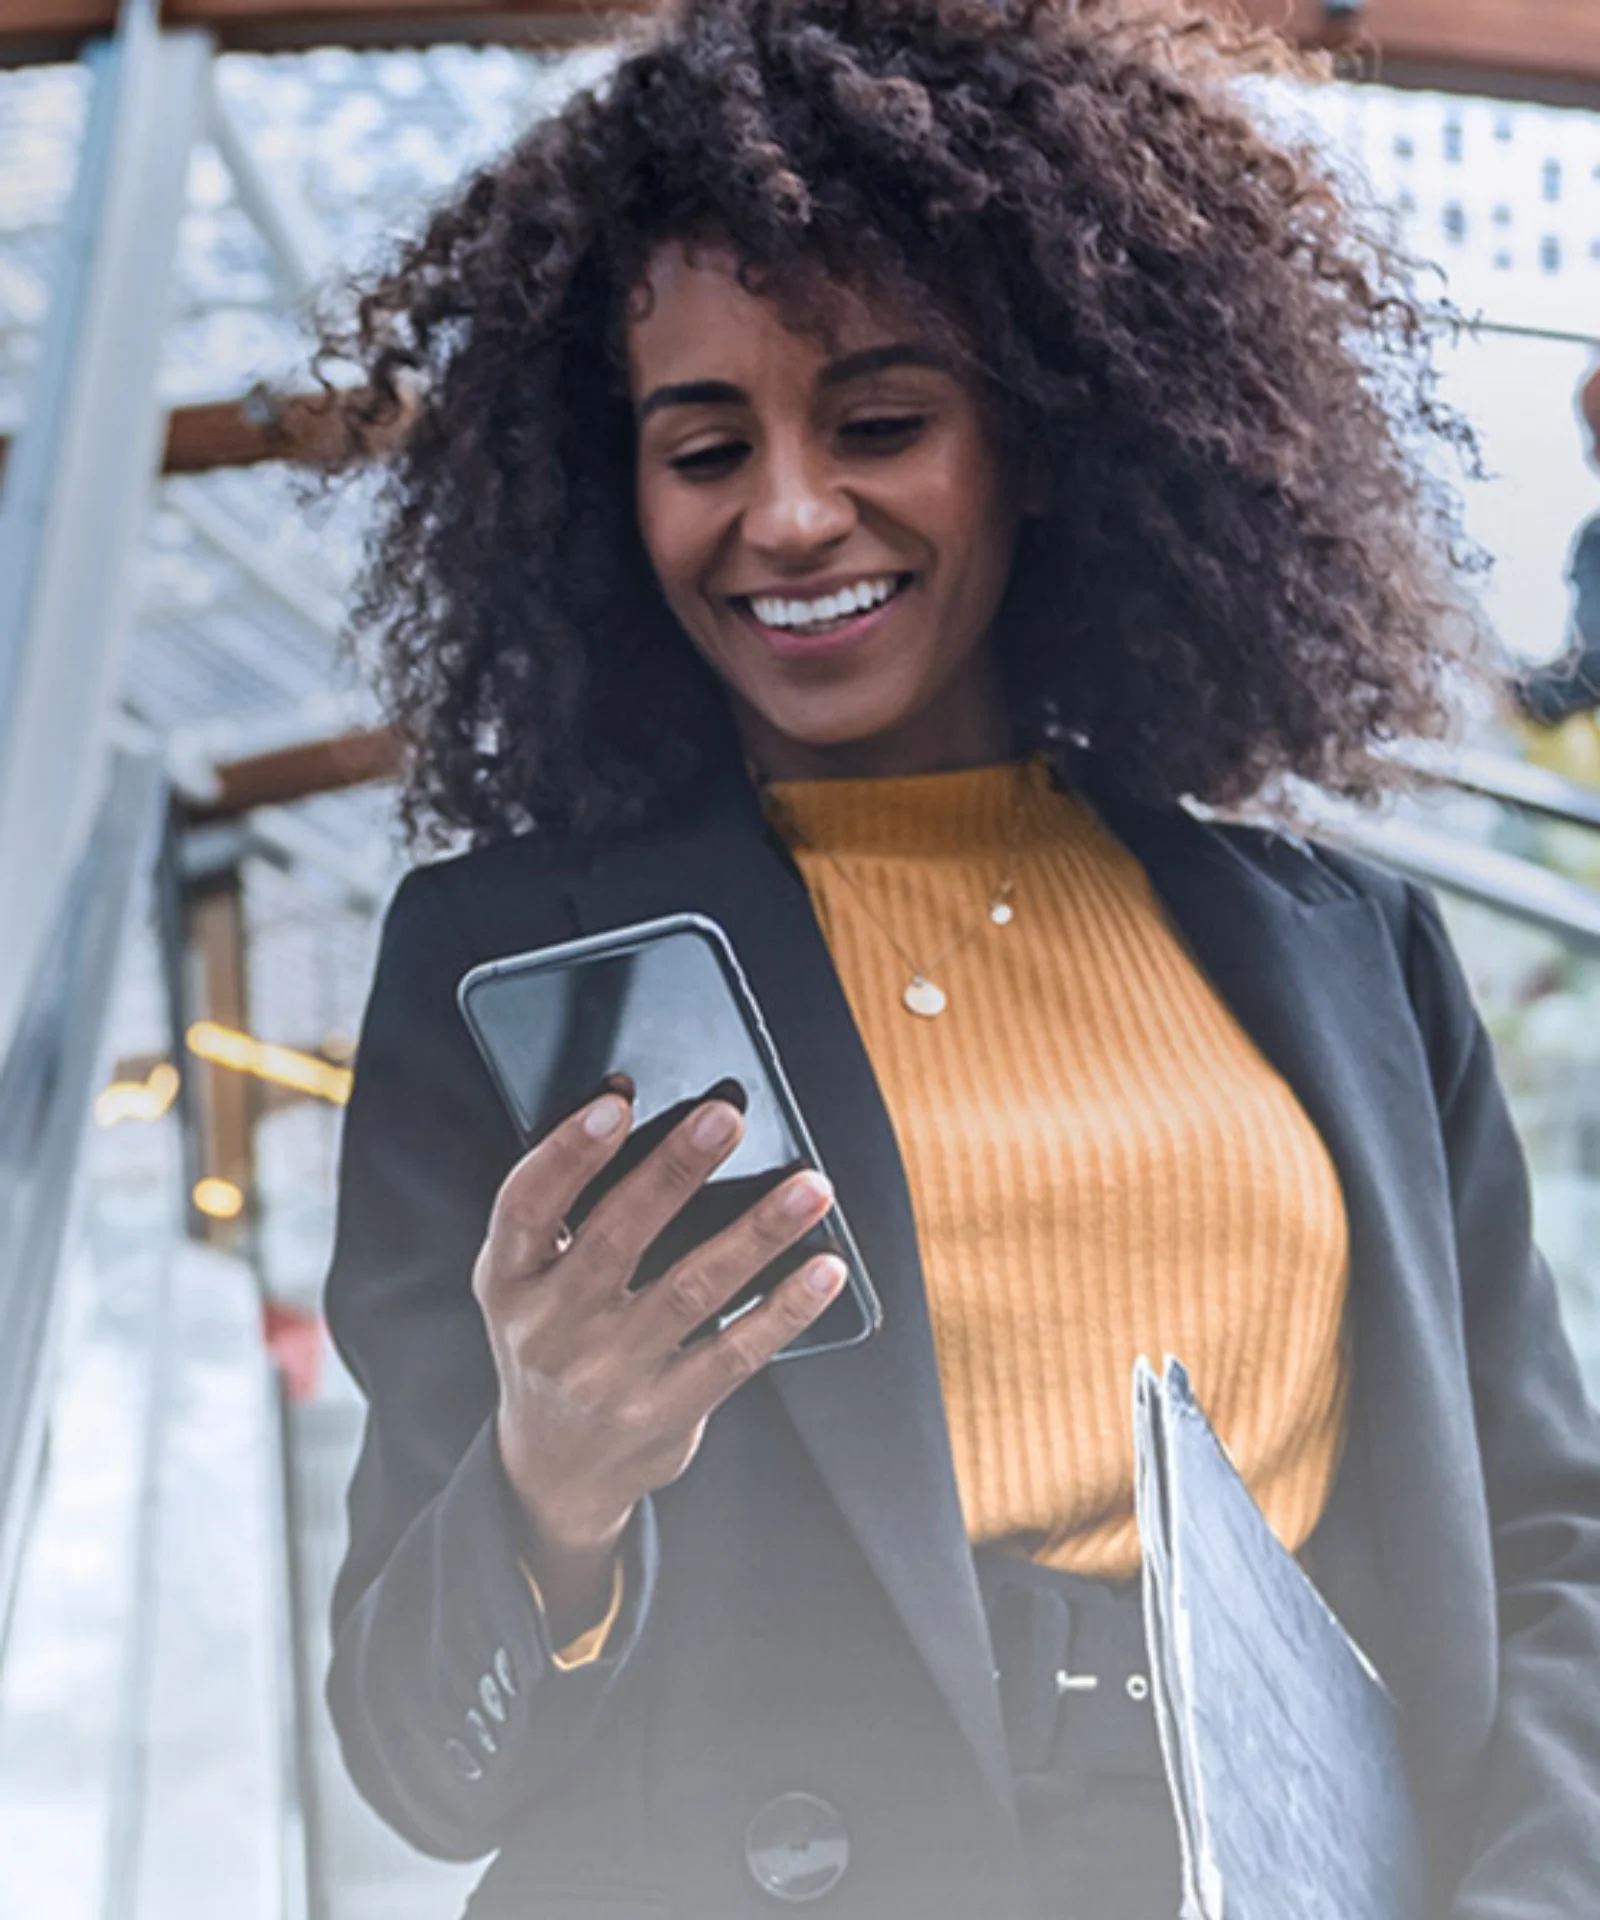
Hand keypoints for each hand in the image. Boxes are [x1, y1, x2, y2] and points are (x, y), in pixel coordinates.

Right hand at [472, 1088, 844, 1638]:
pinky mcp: (663, 1413)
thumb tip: (627, 1097)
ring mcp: (607, 1376)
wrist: (555, 1468)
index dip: (568, 1151)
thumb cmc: (552, 1336)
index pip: (526, 1205)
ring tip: (810, 1187)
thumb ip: (563, 1205)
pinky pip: (735, 1355)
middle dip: (676, 1170)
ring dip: (757, 1232)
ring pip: (691, 1290)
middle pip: (617, 1236)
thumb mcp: (527, 1278)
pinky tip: (824, 1269)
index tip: (618, 1100)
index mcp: (509, 1280)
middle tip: (727, 1117)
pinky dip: (784, 1309)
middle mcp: (550, 1329)